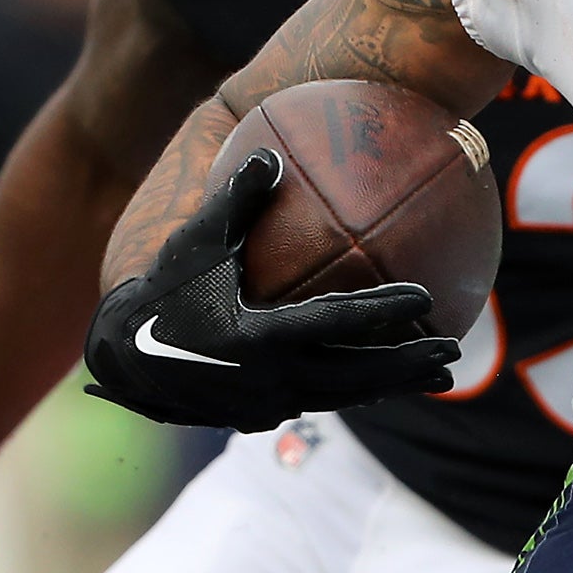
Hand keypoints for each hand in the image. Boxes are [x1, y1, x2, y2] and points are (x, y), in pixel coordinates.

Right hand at [83, 149, 460, 432]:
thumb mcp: (194, 241)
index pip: (334, 323)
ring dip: (390, 387)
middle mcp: (268, 380)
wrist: (121, 359)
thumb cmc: (161, 290)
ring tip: (436, 377)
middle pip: (354, 377)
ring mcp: (265, 405)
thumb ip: (234, 200)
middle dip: (405, 365)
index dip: (382, 311)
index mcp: (256, 337)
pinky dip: (355, 394)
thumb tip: (270, 154)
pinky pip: (319, 405)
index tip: (425, 298)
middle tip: (451, 352)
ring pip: (343, 399)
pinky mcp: (259, 417)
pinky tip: (384, 385)